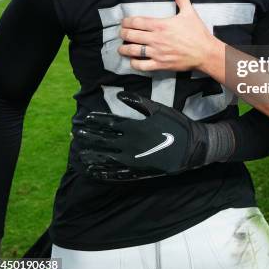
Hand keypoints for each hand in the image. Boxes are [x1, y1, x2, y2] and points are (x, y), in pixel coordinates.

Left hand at [74, 92, 210, 180]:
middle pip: (104, 140)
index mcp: (134, 127)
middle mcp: (129, 144)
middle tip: (77, 133)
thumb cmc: (176, 125)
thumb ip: (138, 102)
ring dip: (93, 154)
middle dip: (90, 136)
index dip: (96, 120)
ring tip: (81, 152)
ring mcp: (132, 160)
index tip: (85, 118)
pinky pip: (116, 173)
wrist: (191, 148)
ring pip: (106, 158)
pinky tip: (94, 171)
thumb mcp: (159, 109)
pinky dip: (103, 172)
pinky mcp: (137, 171)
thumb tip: (120, 95)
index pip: (109, 123)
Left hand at [118, 0, 219, 72]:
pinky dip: (134, 63)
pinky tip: (133, 60)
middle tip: (122, 33)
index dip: (127, 22)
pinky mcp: (160, 64)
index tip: (124, 22)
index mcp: (161, 25)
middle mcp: (156, 39)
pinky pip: (141, 66)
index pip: (136, 22)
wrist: (205, 52)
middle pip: (131, 36)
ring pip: (133, 51)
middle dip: (123, 34)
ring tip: (122, 48)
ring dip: (124, 49)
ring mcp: (157, 53)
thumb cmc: (197, 32)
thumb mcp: (189, 11)